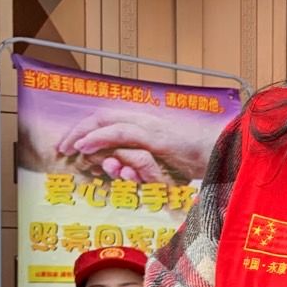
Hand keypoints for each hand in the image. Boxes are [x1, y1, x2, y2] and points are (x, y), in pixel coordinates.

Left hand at [55, 108, 217, 181]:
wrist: (223, 154)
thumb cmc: (199, 160)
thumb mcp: (167, 160)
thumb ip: (146, 161)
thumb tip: (126, 170)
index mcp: (147, 122)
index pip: (110, 120)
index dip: (88, 130)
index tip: (74, 145)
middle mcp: (145, 119)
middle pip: (102, 116)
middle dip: (78, 130)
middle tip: (63, 147)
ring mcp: (150, 125)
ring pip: (106, 121)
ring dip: (83, 134)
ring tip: (70, 147)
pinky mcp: (155, 136)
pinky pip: (120, 133)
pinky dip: (99, 138)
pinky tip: (86, 147)